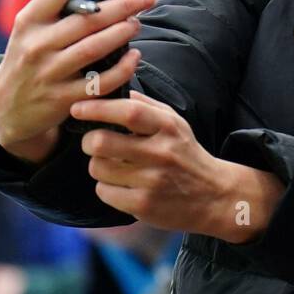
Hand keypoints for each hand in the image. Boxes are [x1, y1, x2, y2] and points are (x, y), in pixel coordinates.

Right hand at [0, 0, 155, 162]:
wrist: (8, 109)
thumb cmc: (29, 59)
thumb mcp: (29, 32)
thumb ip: (55, 11)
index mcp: (29, 21)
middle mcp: (37, 45)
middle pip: (87, 19)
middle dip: (123, 5)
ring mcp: (50, 73)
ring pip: (95, 48)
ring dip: (122, 33)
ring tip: (137, 23)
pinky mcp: (63, 99)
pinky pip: (100, 82)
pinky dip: (122, 68)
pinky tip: (134, 57)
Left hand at [71, 90, 284, 242]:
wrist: (215, 196)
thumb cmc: (187, 155)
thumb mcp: (176, 124)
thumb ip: (148, 106)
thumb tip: (117, 88)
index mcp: (168, 127)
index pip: (128, 111)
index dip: (98, 108)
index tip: (78, 107)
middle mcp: (161, 153)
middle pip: (102, 142)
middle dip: (88, 141)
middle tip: (93, 142)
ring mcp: (152, 180)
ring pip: (98, 168)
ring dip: (98, 166)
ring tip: (113, 166)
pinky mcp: (144, 205)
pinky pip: (104, 192)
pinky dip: (106, 187)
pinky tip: (122, 185)